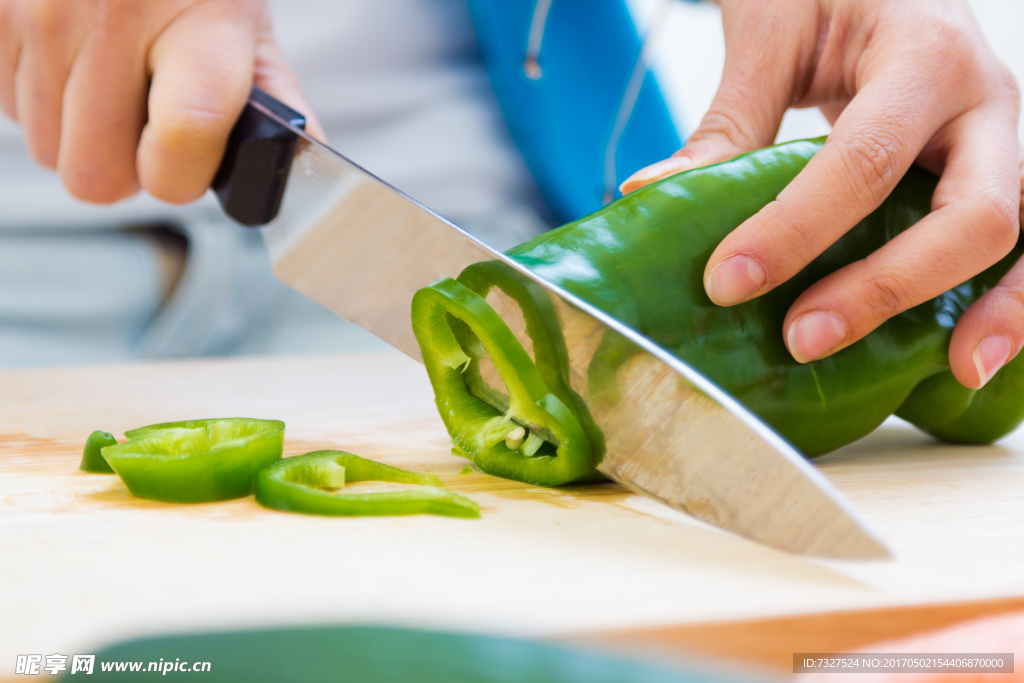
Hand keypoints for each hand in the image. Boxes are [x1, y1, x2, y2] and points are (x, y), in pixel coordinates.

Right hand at [0, 0, 321, 204]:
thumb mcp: (244, 16)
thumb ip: (271, 94)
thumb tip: (291, 159)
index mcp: (200, 25)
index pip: (181, 143)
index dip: (179, 177)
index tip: (186, 164)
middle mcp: (113, 15)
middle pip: (94, 174)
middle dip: (123, 168)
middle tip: (146, 128)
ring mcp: (41, 10)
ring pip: (45, 148)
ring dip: (79, 134)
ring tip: (110, 81)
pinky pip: (8, 107)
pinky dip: (42, 98)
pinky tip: (74, 58)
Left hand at [622, 0, 1021, 389]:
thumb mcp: (773, 34)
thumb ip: (728, 121)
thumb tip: (649, 192)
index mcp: (923, 54)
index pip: (864, 158)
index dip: (795, 229)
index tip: (726, 281)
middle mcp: (985, 100)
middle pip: (973, 211)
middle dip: (887, 285)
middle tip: (801, 338)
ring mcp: (1004, 143)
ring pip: (1022, 235)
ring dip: (989, 307)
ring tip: (950, 371)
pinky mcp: (998, 175)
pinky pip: (1020, 244)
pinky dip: (1004, 299)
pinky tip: (964, 353)